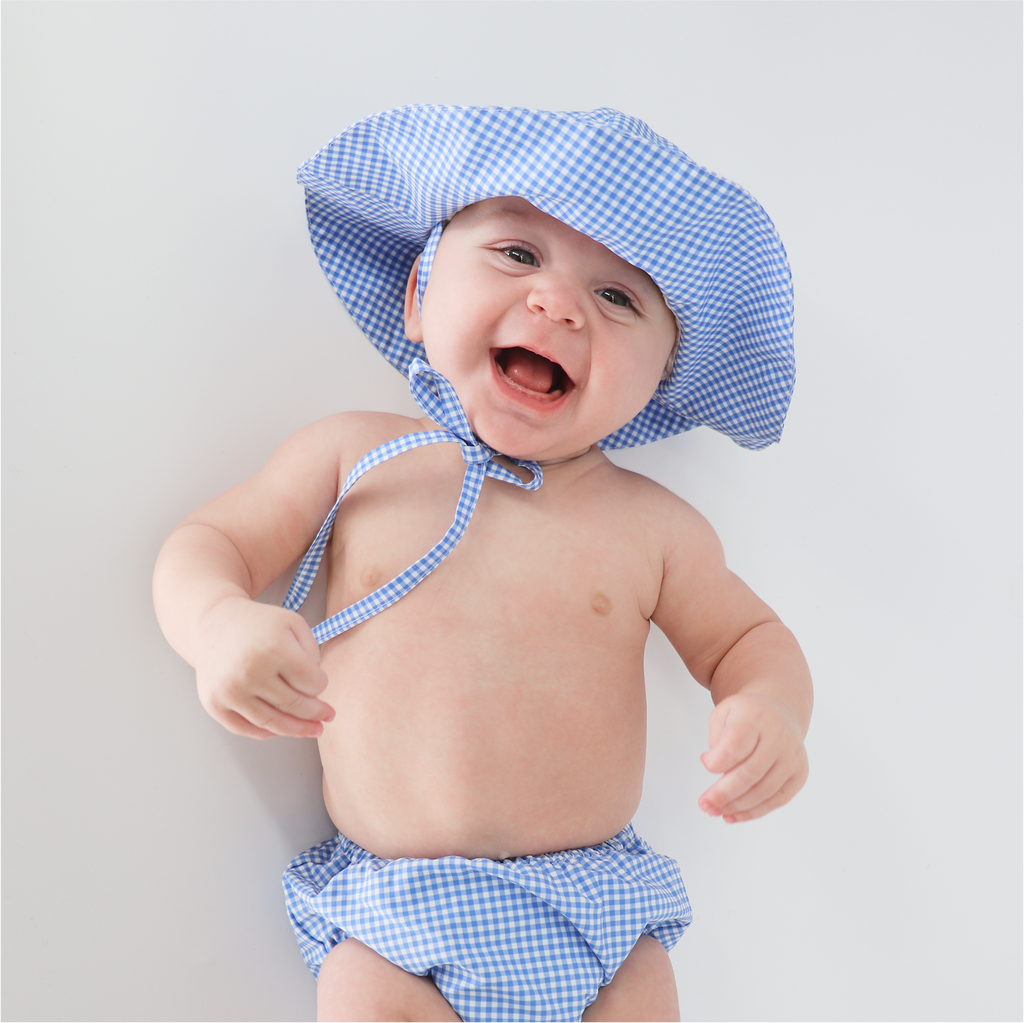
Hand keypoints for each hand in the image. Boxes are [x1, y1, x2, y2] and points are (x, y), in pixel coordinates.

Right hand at [193, 597, 333, 738]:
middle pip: (294, 705)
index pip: (311, 682)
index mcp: (274, 649)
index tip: (321, 683)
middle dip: (316, 713)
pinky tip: (282, 730)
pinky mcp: (214, 704)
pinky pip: (245, 729)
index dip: (321, 684)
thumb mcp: (293, 624)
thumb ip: (312, 652)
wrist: (212, 623)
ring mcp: (229, 691)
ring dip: (297, 730)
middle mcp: (250, 672)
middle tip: (328, 717)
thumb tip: (315, 690)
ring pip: (272, 723)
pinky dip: (266, 733)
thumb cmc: (258, 624)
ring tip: (313, 730)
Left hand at [698, 692, 807, 822]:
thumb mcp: (724, 713)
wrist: (779, 712)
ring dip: (736, 806)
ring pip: (763, 791)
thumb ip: (716, 737)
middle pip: (749, 774)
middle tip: (705, 804)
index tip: (705, 763)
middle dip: (723, 793)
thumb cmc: (748, 715)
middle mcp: (778, 738)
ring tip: (716, 811)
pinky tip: (734, 815)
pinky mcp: (799, 774)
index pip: (735, 747)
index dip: (717, 762)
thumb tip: (713, 765)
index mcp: (756, 718)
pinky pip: (777, 800)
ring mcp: (792, 758)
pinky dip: (754, 812)